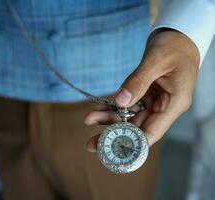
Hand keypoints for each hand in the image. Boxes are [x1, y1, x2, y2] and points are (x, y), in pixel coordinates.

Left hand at [84, 29, 199, 150]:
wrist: (178, 36)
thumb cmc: (173, 46)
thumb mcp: (155, 60)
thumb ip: (138, 81)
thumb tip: (121, 102)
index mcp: (174, 103)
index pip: (153, 132)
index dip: (132, 143)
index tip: (111, 149)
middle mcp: (164, 107)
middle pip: (137, 128)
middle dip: (113, 135)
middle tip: (91, 143)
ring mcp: (154, 101)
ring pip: (129, 117)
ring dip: (109, 120)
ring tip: (89, 120)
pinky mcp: (145, 94)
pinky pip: (127, 104)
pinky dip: (112, 106)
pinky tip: (97, 108)